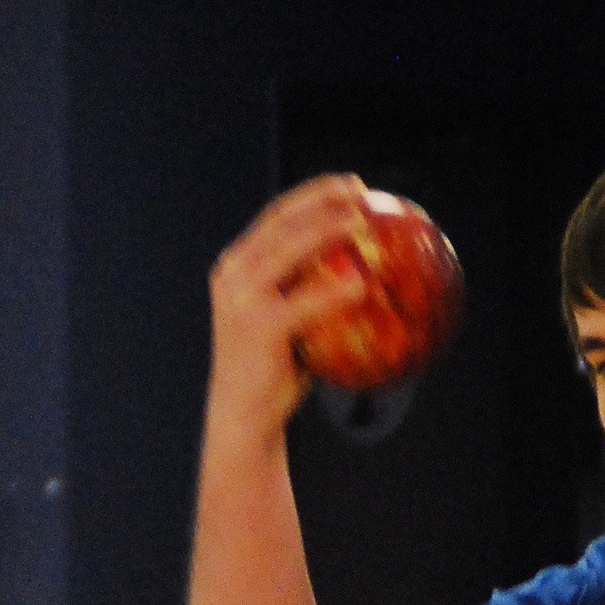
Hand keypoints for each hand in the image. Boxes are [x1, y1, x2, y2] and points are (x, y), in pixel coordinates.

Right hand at [207, 176, 378, 445]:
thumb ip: (316, 294)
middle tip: (362, 193)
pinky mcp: (257, 326)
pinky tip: (366, 284)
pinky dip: (336, 291)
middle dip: (321, 198)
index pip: (277, 216)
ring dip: (328, 229)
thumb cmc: (277, 375)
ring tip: (363, 223)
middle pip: (281, 220)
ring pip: (289, 249)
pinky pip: (306, 302)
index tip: (353, 185)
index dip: (314, 194)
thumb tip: (371, 270)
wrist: (245, 418)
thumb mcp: (295, 325)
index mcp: (238, 266)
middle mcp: (233, 274)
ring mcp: (241, 298)